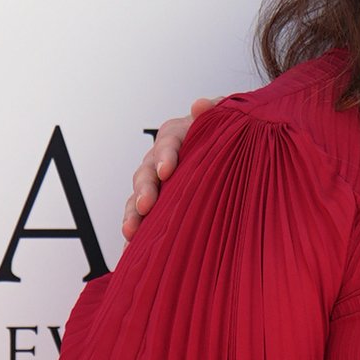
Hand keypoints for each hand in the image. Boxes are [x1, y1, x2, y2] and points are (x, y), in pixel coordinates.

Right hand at [122, 98, 217, 239]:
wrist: (231, 154)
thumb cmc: (227, 134)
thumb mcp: (227, 117)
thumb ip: (218, 110)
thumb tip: (200, 105)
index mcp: (176, 136)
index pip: (167, 142)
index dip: (165, 156)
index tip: (167, 171)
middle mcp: (159, 160)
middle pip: (145, 173)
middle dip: (144, 190)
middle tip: (145, 206)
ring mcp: (155, 185)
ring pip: (137, 199)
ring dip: (132, 215)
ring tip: (130, 233)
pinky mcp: (156, 208)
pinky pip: (142, 222)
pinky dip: (135, 237)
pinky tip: (129, 254)